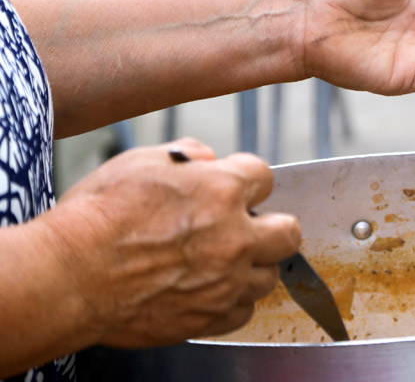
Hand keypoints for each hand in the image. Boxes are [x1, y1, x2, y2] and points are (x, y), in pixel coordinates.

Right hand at [43, 139, 299, 345]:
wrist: (67, 278)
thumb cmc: (94, 220)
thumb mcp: (138, 162)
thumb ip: (185, 156)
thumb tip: (206, 158)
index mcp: (222, 191)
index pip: (265, 177)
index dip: (246, 180)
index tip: (234, 188)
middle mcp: (234, 237)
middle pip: (288, 232)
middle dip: (271, 226)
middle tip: (247, 228)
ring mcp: (225, 281)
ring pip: (269, 276)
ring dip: (252, 267)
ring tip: (223, 262)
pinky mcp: (208, 317)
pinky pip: (243, 312)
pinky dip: (231, 302)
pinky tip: (209, 291)